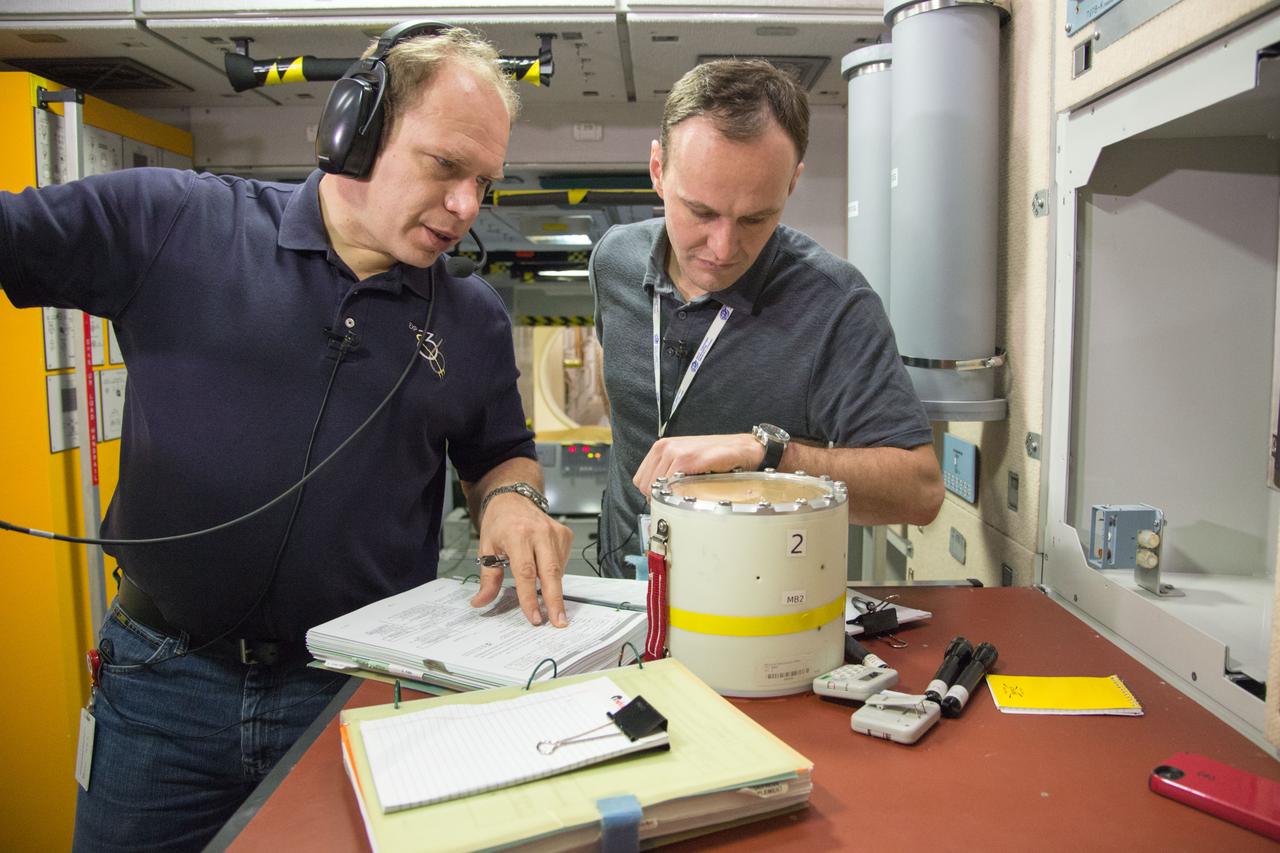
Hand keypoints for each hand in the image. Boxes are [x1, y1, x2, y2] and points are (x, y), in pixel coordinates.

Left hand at [469, 493, 573, 626]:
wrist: (513, 498)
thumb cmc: (499, 523)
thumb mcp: (486, 548)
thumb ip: (488, 578)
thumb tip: (481, 602)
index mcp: (517, 535)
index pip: (525, 572)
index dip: (530, 597)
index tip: (534, 617)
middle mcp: (539, 532)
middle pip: (550, 572)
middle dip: (555, 600)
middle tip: (558, 622)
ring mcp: (554, 532)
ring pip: (558, 570)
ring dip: (553, 589)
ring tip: (550, 603)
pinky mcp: (565, 534)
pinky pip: (563, 562)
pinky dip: (556, 574)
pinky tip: (546, 573)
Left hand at [631, 433, 762, 494]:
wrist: (739, 449)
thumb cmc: (714, 456)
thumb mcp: (685, 462)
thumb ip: (668, 473)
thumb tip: (657, 495)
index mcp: (660, 448)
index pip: (640, 479)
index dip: (651, 493)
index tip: (665, 497)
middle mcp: (664, 447)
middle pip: (645, 485)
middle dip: (658, 497)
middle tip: (676, 499)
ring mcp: (673, 452)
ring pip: (655, 486)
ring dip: (667, 496)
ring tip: (684, 495)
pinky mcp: (685, 458)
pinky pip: (669, 483)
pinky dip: (676, 492)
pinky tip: (689, 491)